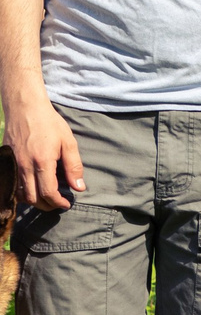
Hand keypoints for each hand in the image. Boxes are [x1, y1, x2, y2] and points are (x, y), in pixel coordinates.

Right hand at [7, 94, 83, 209]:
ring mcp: (12, 164)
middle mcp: (24, 166)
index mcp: (42, 162)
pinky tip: (31, 189)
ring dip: (33, 200)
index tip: (66, 204)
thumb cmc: (49, 123)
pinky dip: (19, 192)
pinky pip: (10, 184)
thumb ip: (74, 166)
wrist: (25, 108)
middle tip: (57, 203)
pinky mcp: (5, 161)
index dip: (57, 202)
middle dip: (46, 205)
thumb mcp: (68, 142)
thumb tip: (79, 187)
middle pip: (31, 198)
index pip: (47, 192)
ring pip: (18, 193)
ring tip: (46, 198)